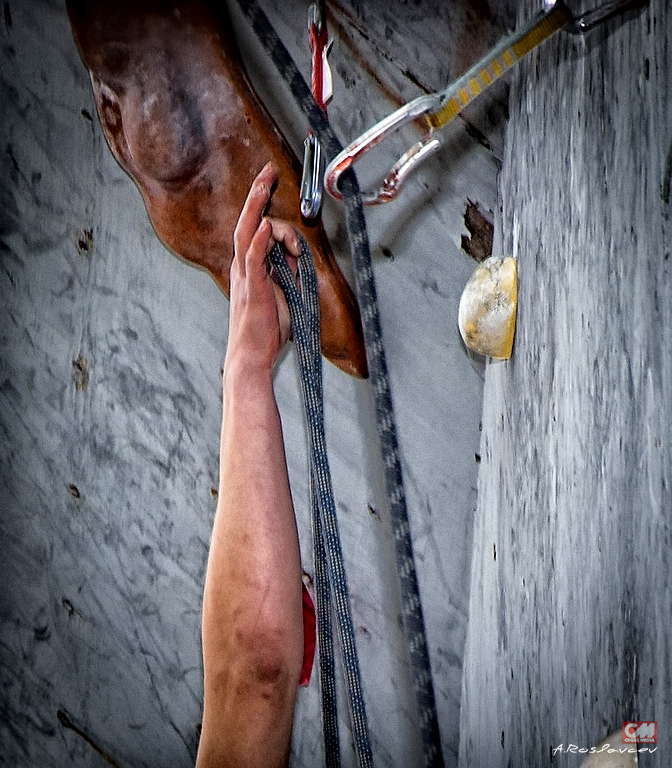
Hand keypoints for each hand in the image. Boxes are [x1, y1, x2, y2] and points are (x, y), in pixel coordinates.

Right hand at [225, 162, 300, 375]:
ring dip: (256, 208)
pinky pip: (253, 260)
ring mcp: (245, 277)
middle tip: (267, 171)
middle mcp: (243, 268)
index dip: (264, 206)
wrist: (251, 357)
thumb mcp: (285, 296)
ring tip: (263, 185)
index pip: (255, 229)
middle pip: (246, 223)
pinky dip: (259, 241)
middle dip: (256, 194)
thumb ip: (290, 274)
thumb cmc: (266, 332)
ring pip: (247, 234)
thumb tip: (298, 256)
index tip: (272, 185)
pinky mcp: (252, 289)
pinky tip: (265, 226)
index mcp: (249, 269)